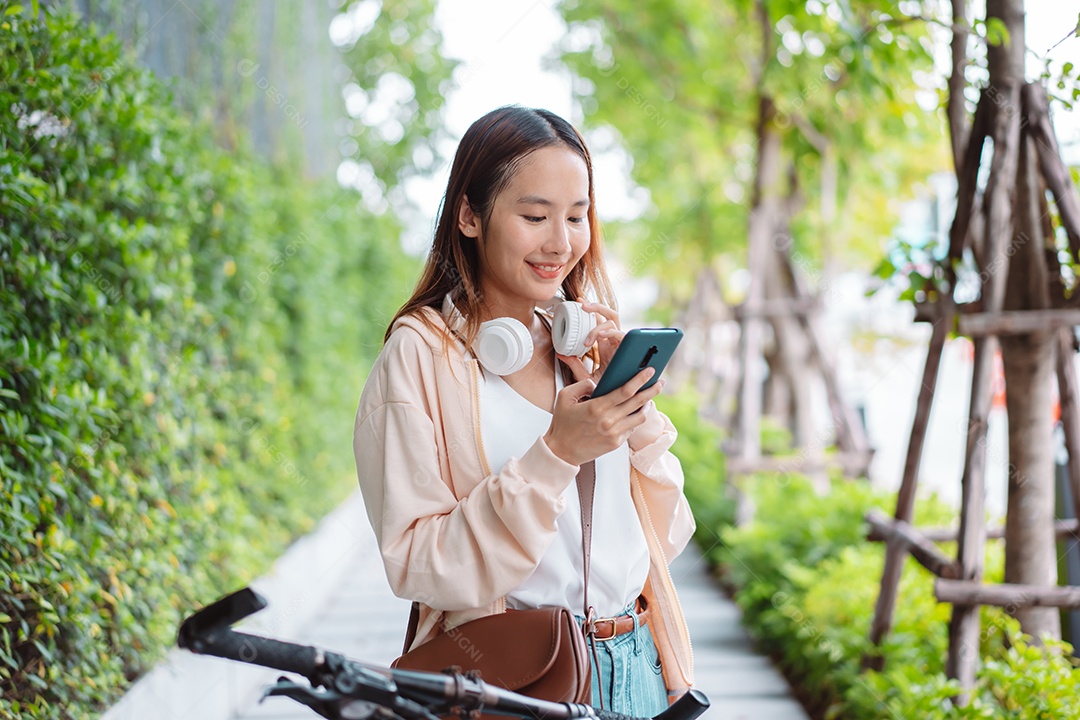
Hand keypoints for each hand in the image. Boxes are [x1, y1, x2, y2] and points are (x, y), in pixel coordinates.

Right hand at [543, 366, 665, 465]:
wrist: (561, 451)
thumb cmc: (562, 424)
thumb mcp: (564, 397)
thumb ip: (582, 385)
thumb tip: (597, 383)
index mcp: (597, 407)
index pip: (626, 391)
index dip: (640, 380)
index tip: (650, 371)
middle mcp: (609, 421)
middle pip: (639, 403)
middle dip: (652, 390)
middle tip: (660, 382)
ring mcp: (614, 433)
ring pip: (640, 417)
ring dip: (647, 406)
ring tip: (649, 398)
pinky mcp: (616, 443)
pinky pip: (632, 428)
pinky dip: (635, 419)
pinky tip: (634, 413)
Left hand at [556, 302, 622, 383]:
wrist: (615, 403)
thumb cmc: (603, 390)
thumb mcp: (585, 376)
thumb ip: (574, 364)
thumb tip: (560, 353)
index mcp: (604, 345)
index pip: (599, 322)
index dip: (591, 310)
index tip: (578, 302)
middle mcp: (613, 342)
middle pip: (609, 316)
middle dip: (597, 307)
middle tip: (582, 305)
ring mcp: (620, 346)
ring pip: (614, 321)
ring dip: (601, 320)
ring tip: (588, 329)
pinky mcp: (627, 352)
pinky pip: (623, 335)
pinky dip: (612, 332)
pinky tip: (601, 336)